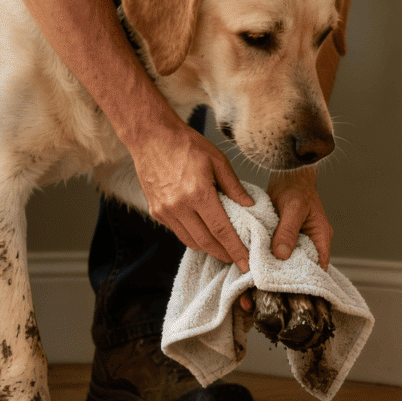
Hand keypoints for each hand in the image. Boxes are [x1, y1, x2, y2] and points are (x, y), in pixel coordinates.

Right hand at [131, 117, 253, 270]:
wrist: (150, 137)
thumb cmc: (186, 144)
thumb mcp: (217, 160)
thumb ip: (234, 186)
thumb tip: (250, 205)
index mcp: (198, 193)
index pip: (221, 230)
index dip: (236, 249)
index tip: (247, 263)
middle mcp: (179, 206)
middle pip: (206, 242)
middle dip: (224, 254)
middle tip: (238, 260)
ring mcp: (165, 211)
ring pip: (190, 241)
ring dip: (208, 249)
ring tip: (223, 249)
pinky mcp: (156, 211)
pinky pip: (178, 232)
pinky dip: (193, 237)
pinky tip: (204, 234)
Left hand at [235, 166, 332, 315]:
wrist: (287, 177)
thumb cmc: (296, 188)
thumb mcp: (294, 207)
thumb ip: (288, 230)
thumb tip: (281, 254)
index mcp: (320, 240)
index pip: (318, 270)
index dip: (307, 284)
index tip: (290, 295)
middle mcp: (309, 246)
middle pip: (300, 272)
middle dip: (285, 285)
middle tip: (266, 298)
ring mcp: (295, 246)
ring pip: (286, 267)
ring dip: (273, 275)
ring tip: (255, 292)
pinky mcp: (281, 243)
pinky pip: (275, 257)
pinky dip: (265, 264)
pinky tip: (252, 273)